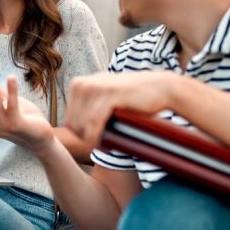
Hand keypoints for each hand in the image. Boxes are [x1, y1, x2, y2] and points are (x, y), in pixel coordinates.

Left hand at [65, 71, 179, 148]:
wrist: (160, 88)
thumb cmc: (133, 100)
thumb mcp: (104, 100)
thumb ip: (87, 110)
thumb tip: (70, 131)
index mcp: (78, 84)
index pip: (68, 121)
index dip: (81, 136)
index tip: (97, 142)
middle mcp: (82, 84)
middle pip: (73, 125)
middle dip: (86, 139)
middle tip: (105, 145)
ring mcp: (94, 87)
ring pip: (82, 126)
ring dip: (93, 141)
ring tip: (108, 145)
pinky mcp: (109, 94)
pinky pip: (94, 124)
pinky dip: (98, 138)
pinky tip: (107, 146)